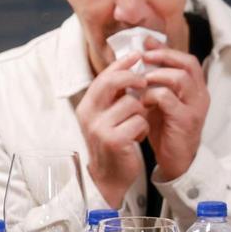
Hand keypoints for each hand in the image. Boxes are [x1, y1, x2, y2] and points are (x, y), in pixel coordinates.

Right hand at [76, 51, 150, 207]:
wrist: (108, 176)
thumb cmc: (112, 143)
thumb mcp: (106, 117)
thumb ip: (113, 96)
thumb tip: (129, 69)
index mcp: (86, 106)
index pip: (103, 76)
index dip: (121, 63)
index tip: (137, 54)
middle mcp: (88, 115)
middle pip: (113, 81)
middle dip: (133, 78)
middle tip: (144, 81)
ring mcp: (99, 127)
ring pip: (132, 103)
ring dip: (141, 112)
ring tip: (137, 124)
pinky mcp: (114, 140)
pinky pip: (139, 121)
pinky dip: (143, 128)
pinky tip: (138, 136)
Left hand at [141, 45, 209, 180]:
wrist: (176, 160)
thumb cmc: (166, 130)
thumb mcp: (160, 103)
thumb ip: (154, 84)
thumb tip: (136, 62)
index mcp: (195, 88)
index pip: (186, 59)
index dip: (166, 49)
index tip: (146, 43)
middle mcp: (199, 94)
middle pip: (187, 63)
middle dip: (163, 56)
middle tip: (143, 57)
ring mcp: (194, 107)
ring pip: (180, 78)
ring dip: (157, 75)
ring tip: (140, 80)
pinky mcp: (185, 120)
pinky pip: (168, 99)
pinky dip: (152, 95)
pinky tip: (142, 101)